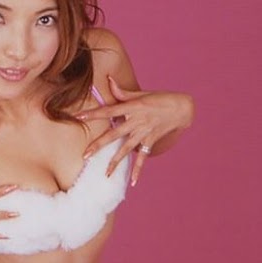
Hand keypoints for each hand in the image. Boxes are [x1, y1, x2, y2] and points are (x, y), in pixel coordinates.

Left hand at [77, 76, 192, 186]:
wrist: (183, 108)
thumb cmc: (161, 99)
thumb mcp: (141, 93)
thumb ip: (122, 92)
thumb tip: (108, 80)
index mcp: (132, 107)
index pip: (108, 110)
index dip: (93, 113)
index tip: (79, 117)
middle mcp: (136, 121)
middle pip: (113, 134)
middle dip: (98, 145)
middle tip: (85, 155)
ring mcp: (144, 132)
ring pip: (126, 149)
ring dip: (115, 162)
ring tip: (105, 174)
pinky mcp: (151, 141)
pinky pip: (143, 158)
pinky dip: (138, 170)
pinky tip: (132, 182)